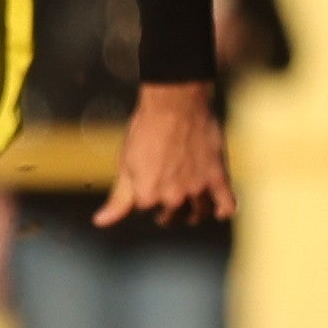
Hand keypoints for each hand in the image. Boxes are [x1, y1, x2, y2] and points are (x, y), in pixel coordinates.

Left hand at [95, 79, 235, 227]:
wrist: (174, 106)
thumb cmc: (145, 130)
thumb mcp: (124, 164)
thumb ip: (117, 198)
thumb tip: (100, 221)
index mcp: (147, 195)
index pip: (145, 207)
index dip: (145, 196)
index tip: (145, 189)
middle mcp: (173, 196)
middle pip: (173, 213)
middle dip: (168, 213)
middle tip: (166, 208)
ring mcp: (197, 188)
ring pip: (199, 212)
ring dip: (194, 215)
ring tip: (190, 214)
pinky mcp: (217, 176)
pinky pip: (227, 202)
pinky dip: (225, 210)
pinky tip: (220, 212)